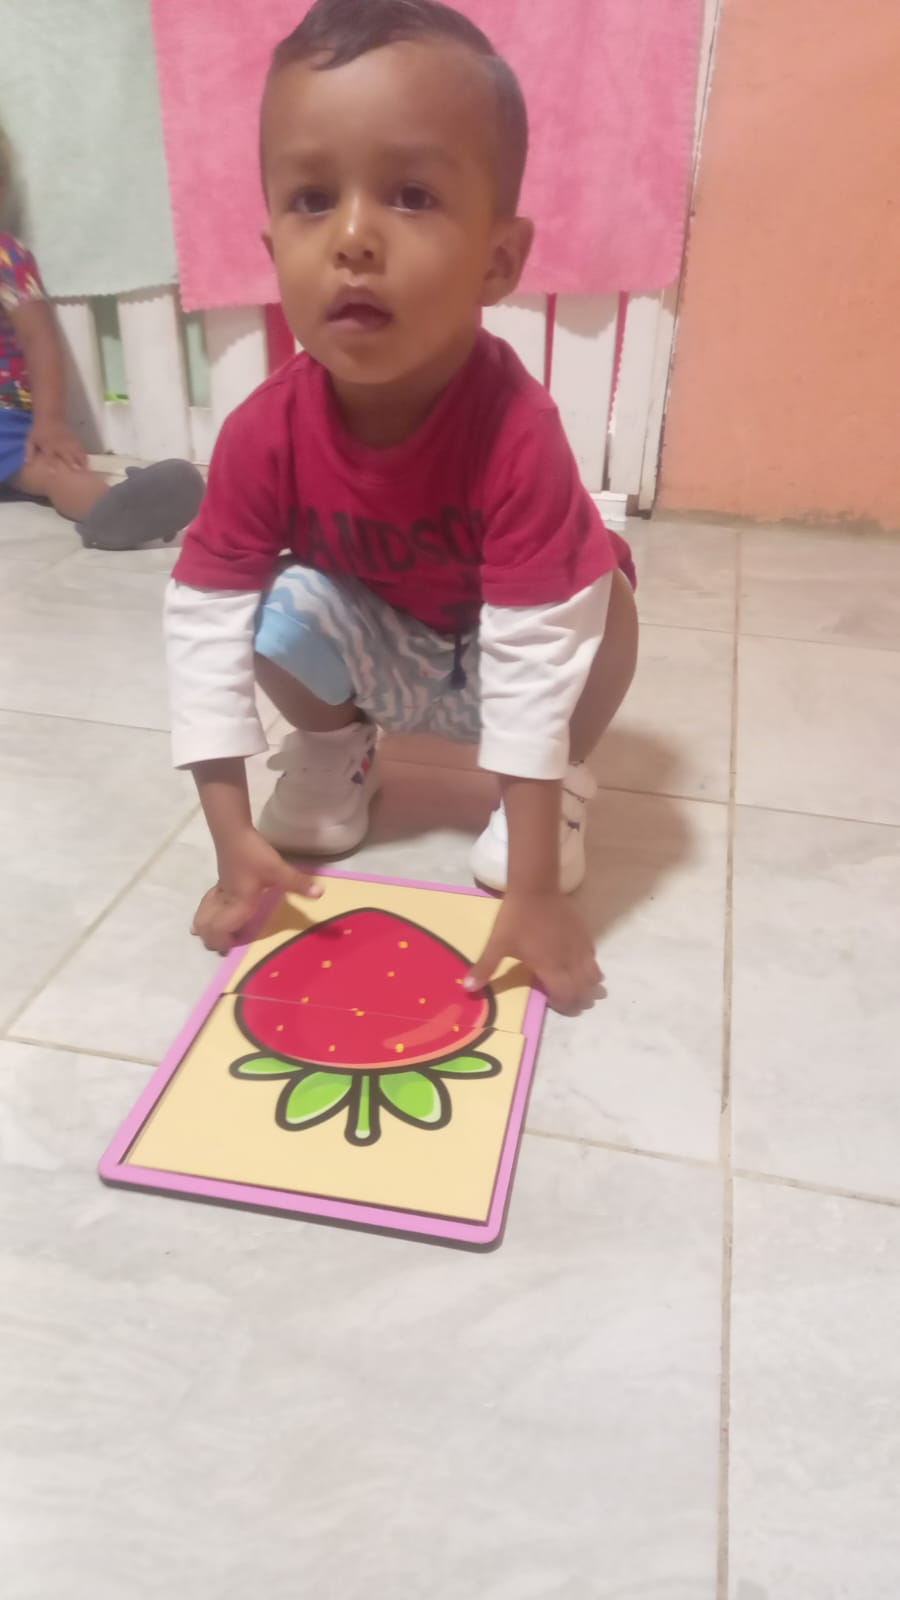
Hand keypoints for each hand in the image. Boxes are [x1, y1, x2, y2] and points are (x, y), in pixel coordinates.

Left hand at [25, 418, 86, 470]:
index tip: (54, 473)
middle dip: (72, 462)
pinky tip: (88, 460)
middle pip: (66, 454)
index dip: (51, 465)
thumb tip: (27, 462)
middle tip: (78, 471)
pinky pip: (80, 447)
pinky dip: (84, 454)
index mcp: (47, 446)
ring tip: (87, 468)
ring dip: (81, 460)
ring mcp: (67, 441)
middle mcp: (59, 445)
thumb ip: (29, 451)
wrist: (49, 416)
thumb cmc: (39, 429)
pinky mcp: (73, 439)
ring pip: (76, 451)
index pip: (49, 457)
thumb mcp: (30, 439)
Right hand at [192, 828, 321, 954]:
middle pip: (207, 927)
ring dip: (207, 929)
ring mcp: (220, 893)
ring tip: (213, 938)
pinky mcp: (220, 884)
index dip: (223, 943)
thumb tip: (319, 894)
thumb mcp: (278, 870)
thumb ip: (297, 883)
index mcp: (238, 903)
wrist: (234, 833)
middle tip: (226, 946)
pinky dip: (206, 916)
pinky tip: (206, 919)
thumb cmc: (253, 854)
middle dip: (213, 940)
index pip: (221, 929)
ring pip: (203, 916)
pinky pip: (208, 905)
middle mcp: (226, 902)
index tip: (233, 949)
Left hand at [467, 892, 602, 1014]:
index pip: (565, 996)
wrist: (535, 887)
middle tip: (569, 1002)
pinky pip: (593, 958)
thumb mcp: (498, 943)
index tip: (554, 1005)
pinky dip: (589, 967)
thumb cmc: (516, 918)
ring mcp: (580, 947)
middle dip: (578, 1000)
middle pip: (583, 990)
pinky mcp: (585, 935)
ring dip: (588, 986)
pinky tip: (579, 964)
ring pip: (594, 975)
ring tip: (580, 987)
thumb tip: (468, 989)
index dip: (563, 1006)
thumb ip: (485, 968)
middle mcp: (569, 961)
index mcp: (549, 967)